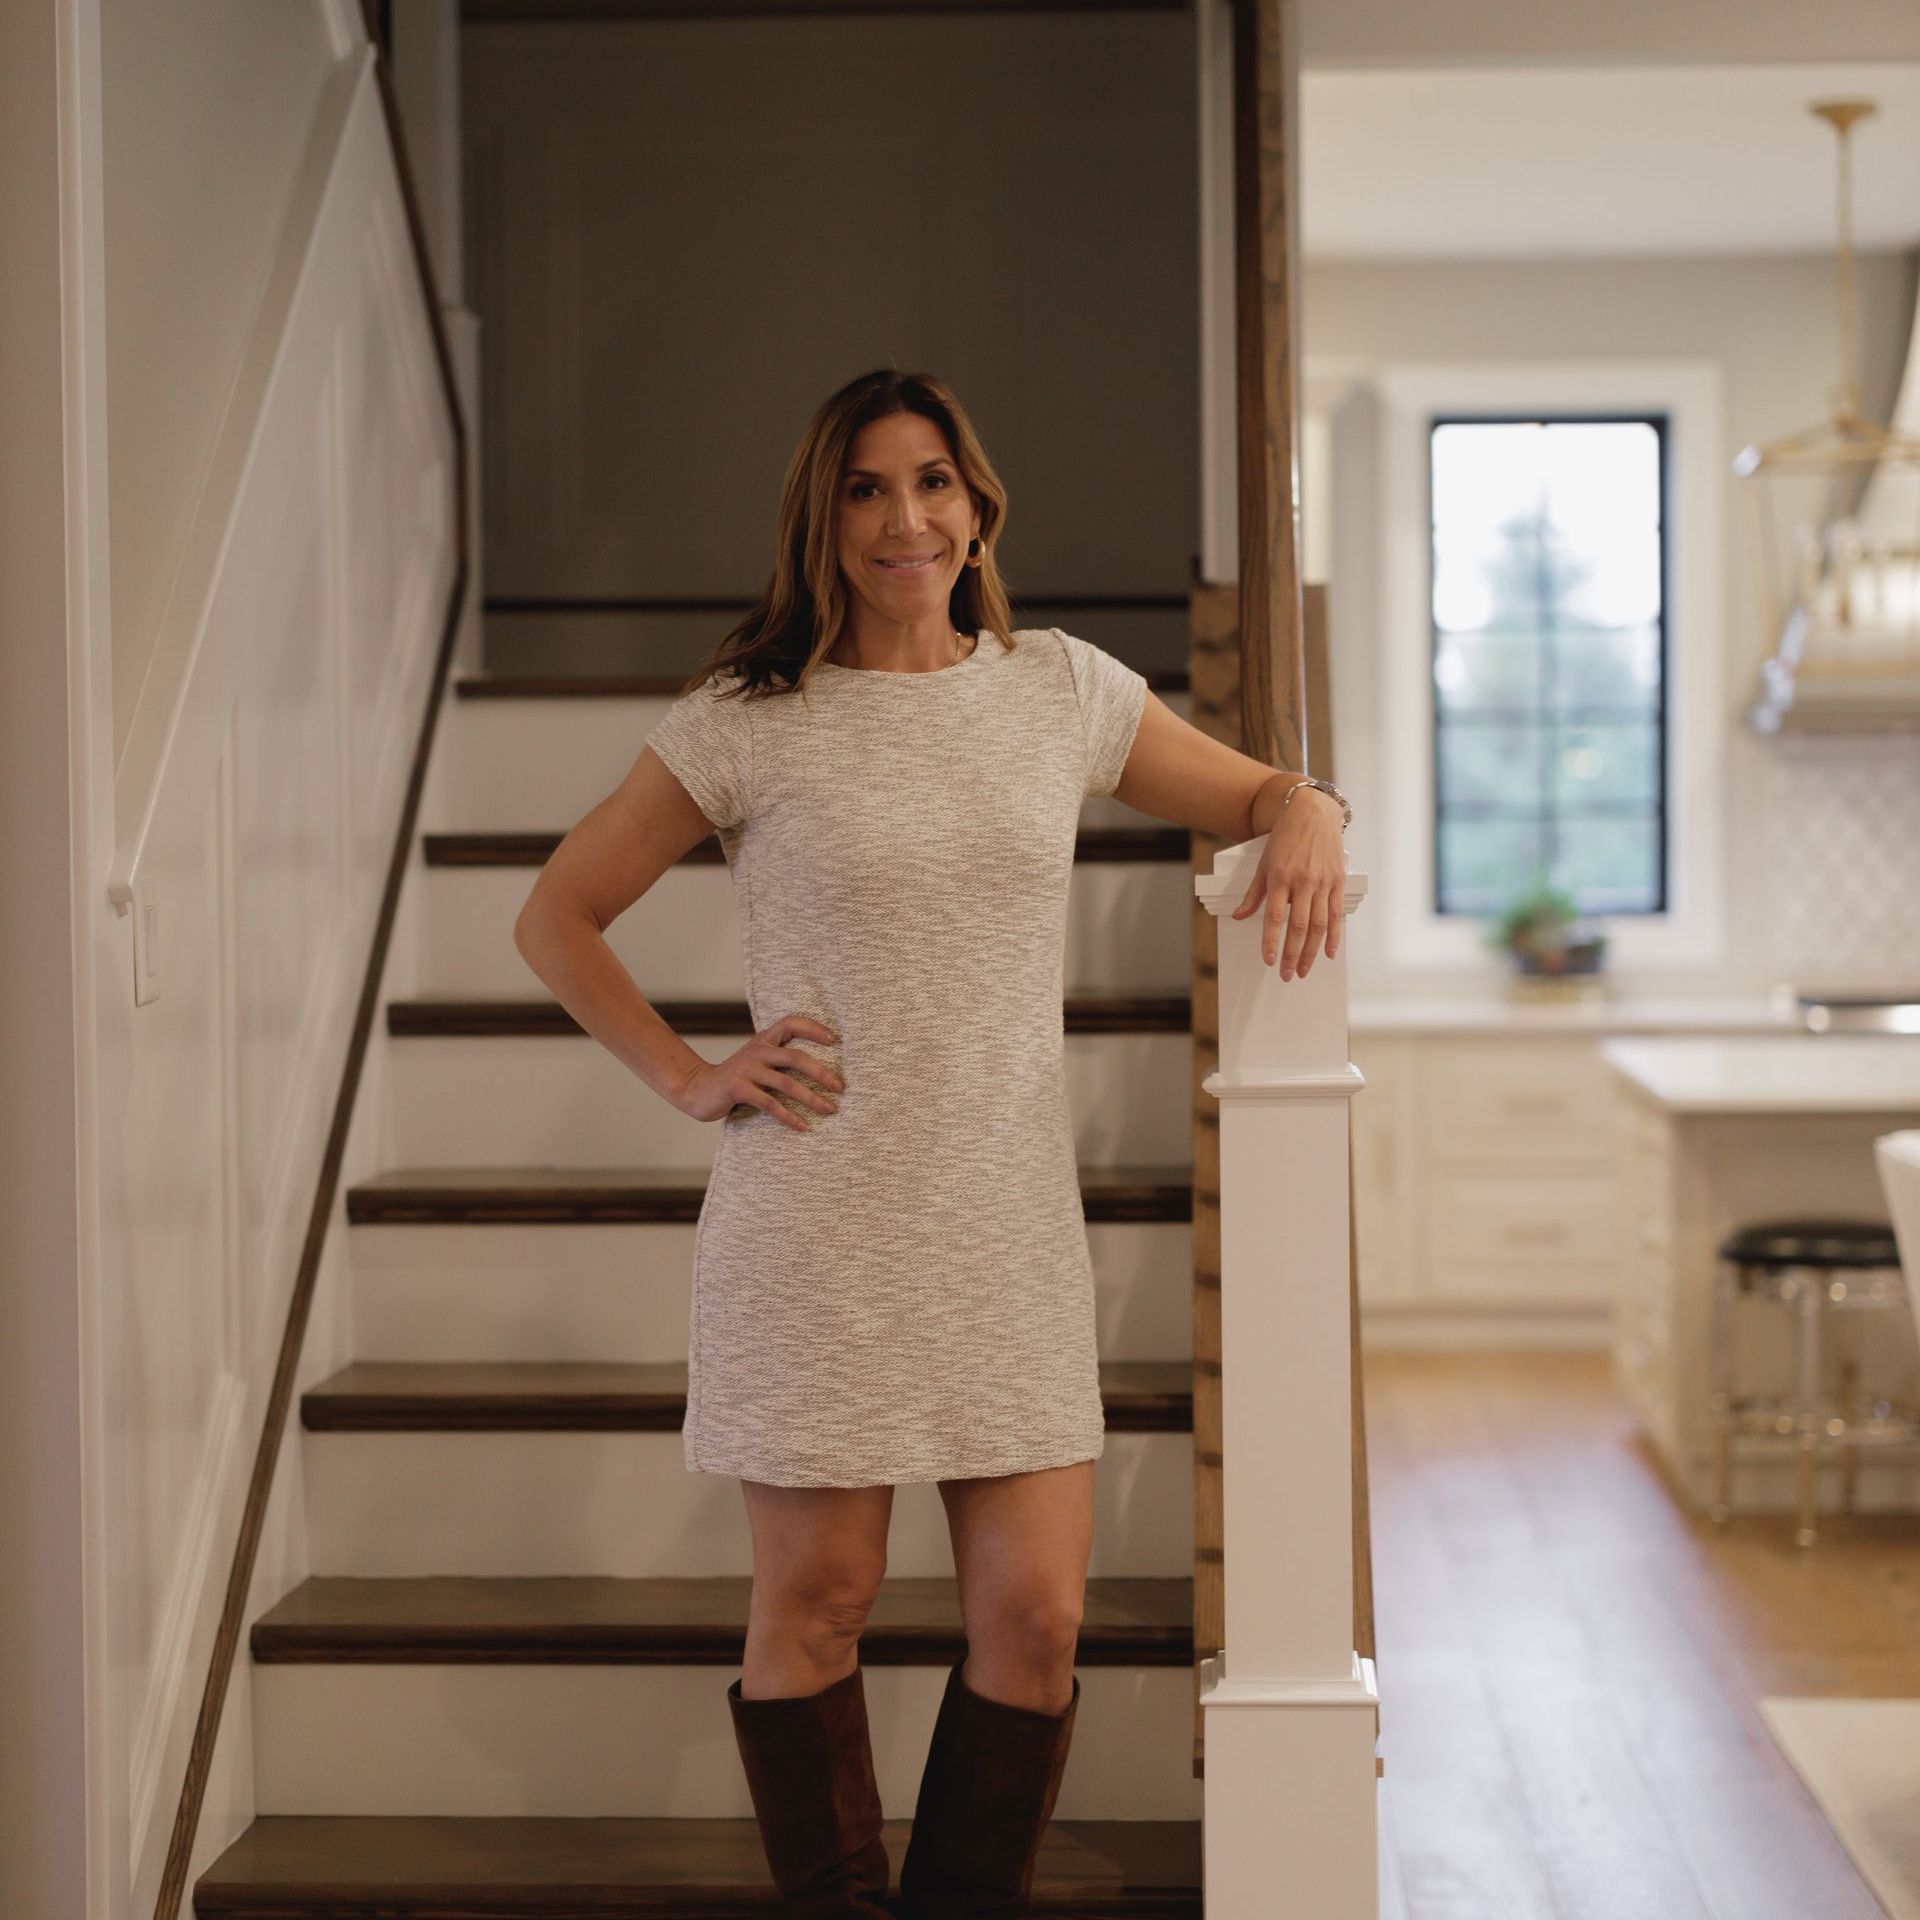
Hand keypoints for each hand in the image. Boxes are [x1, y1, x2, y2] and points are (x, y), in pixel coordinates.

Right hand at [673, 1013, 844, 1130]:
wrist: (698, 1089)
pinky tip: (803, 1126)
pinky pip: (770, 1104)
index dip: (813, 1028)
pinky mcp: (738, 1089)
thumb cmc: (736, 1078)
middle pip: (795, 1057)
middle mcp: (756, 1051)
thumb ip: (778, 1058)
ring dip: (811, 1099)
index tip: (834, 1040)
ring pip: (787, 1083)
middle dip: (822, 1072)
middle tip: (841, 1087)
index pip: (790, 1023)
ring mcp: (747, 1070)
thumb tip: (820, 1069)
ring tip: (829, 1110)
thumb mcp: (756, 1060)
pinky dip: (789, 1117)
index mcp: (763, 1040)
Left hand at [1230, 786, 1346, 978]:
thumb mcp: (1263, 862)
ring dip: (1311, 952)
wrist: (1313, 812)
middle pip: (1298, 927)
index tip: (1269, 961)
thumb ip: (1253, 893)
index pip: (1274, 917)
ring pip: (1319, 925)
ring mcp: (1323, 883)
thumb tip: (1239, 916)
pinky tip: (1328, 953)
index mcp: (1280, 878)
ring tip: (1304, 970)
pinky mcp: (1337, 882)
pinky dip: (1334, 936)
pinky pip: (1336, 914)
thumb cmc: (1285, 837)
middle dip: (1292, 955)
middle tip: (1287, 974)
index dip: (1271, 941)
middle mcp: (1303, 882)